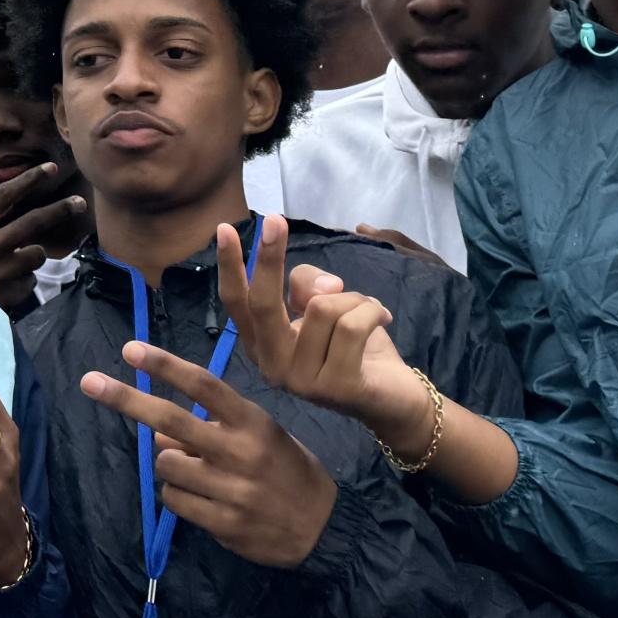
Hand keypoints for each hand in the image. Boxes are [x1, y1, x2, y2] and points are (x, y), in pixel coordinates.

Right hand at [0, 163, 88, 313]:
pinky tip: (4, 287)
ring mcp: (0, 271)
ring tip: (12, 265)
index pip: (4, 196)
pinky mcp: (10, 294)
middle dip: (61, 210)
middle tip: (80, 202)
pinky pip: (30, 281)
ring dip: (32, 256)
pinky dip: (22, 282)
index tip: (50, 169)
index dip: (29, 180)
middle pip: (33, 221)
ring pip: (37, 254)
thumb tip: (17, 208)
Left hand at [79, 332, 339, 568]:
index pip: (203, 385)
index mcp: (252, 421)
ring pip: (166, 464)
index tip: (130, 349)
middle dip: (126, 399)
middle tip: (89, 381)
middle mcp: (240, 451)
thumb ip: (214, 427)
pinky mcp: (223, 522)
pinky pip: (175, 500)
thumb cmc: (287, 470)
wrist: (324, 526)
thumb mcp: (260, 436)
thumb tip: (160, 432)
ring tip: (198, 472)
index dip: (164, 365)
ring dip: (170, 465)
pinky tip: (203, 499)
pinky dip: (178, 495)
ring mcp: (231, 489)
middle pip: (170, 420)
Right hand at [229, 218, 433, 459]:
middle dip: (268, 258)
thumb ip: (307, 289)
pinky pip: (353, 325)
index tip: (225, 227)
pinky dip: (372, 310)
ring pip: (322, 307)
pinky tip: (382, 319)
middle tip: (275, 220)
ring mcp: (302, 381)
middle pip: (263, 304)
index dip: (230, 265)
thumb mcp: (323, 308)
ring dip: (353, 297)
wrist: (393, 398)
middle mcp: (273, 367)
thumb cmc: (354, 347)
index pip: (238, 304)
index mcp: (263, 347)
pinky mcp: (336, 387)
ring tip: (369, 310)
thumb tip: (322, 288)